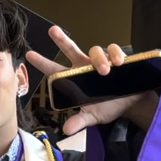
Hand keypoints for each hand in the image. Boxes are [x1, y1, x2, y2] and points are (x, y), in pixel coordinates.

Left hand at [26, 27, 158, 134]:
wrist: (132, 104)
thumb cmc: (108, 107)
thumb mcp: (92, 116)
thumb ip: (79, 121)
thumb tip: (66, 130)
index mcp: (74, 79)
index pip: (55, 70)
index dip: (42, 62)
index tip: (29, 55)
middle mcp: (84, 67)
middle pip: (70, 48)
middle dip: (61, 39)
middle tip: (52, 30)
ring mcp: (100, 61)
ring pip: (95, 51)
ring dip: (99, 60)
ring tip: (105, 71)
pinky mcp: (116, 58)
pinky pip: (113, 50)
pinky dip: (116, 54)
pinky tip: (119, 62)